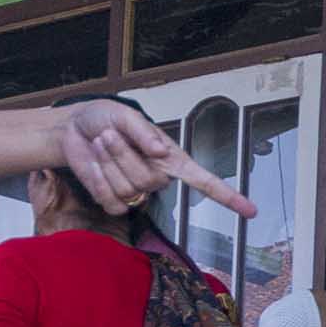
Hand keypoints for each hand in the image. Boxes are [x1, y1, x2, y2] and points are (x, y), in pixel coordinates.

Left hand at [60, 98, 256, 219]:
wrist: (74, 130)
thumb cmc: (104, 118)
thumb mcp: (125, 115)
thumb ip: (143, 133)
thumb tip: (162, 152)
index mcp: (171, 158)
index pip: (204, 181)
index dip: (228, 196)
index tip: (251, 211)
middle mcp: (158, 178)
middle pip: (148, 180)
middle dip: (123, 155)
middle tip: (108, 135)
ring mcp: (137, 193)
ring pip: (127, 190)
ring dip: (108, 164)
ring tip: (101, 144)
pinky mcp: (114, 202)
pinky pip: (112, 202)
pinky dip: (98, 181)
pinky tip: (94, 167)